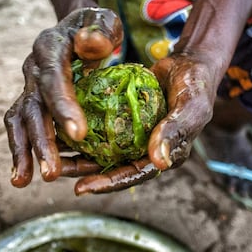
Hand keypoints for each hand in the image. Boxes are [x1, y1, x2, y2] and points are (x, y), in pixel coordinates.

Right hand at [4, 7, 122, 186]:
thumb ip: (100, 30)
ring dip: (22, 151)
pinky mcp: (32, 99)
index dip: (63, 105)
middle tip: (51, 173)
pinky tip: (25, 174)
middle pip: (33, 106)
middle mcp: (34, 69)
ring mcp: (30, 86)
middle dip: (41, 141)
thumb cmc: (94, 28)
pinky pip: (23, 125)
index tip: (78, 134)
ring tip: (23, 181)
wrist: (74, 28)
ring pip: (20, 120)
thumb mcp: (103, 20)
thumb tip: (92, 45)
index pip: (55, 78)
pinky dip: (23, 149)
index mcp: (50, 48)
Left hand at [65, 53, 219, 194]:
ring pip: (104, 148)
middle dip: (85, 171)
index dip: (110, 183)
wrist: (190, 64)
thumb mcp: (190, 107)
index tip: (82, 188)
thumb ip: (175, 132)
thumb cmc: (196, 86)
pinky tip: (64, 124)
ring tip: (54, 152)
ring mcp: (136, 133)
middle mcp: (147, 148)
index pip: (135, 174)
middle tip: (58, 170)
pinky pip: (104, 125)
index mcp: (165, 154)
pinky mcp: (126, 117)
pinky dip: (86, 127)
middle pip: (113, 166)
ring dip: (80, 151)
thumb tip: (160, 162)